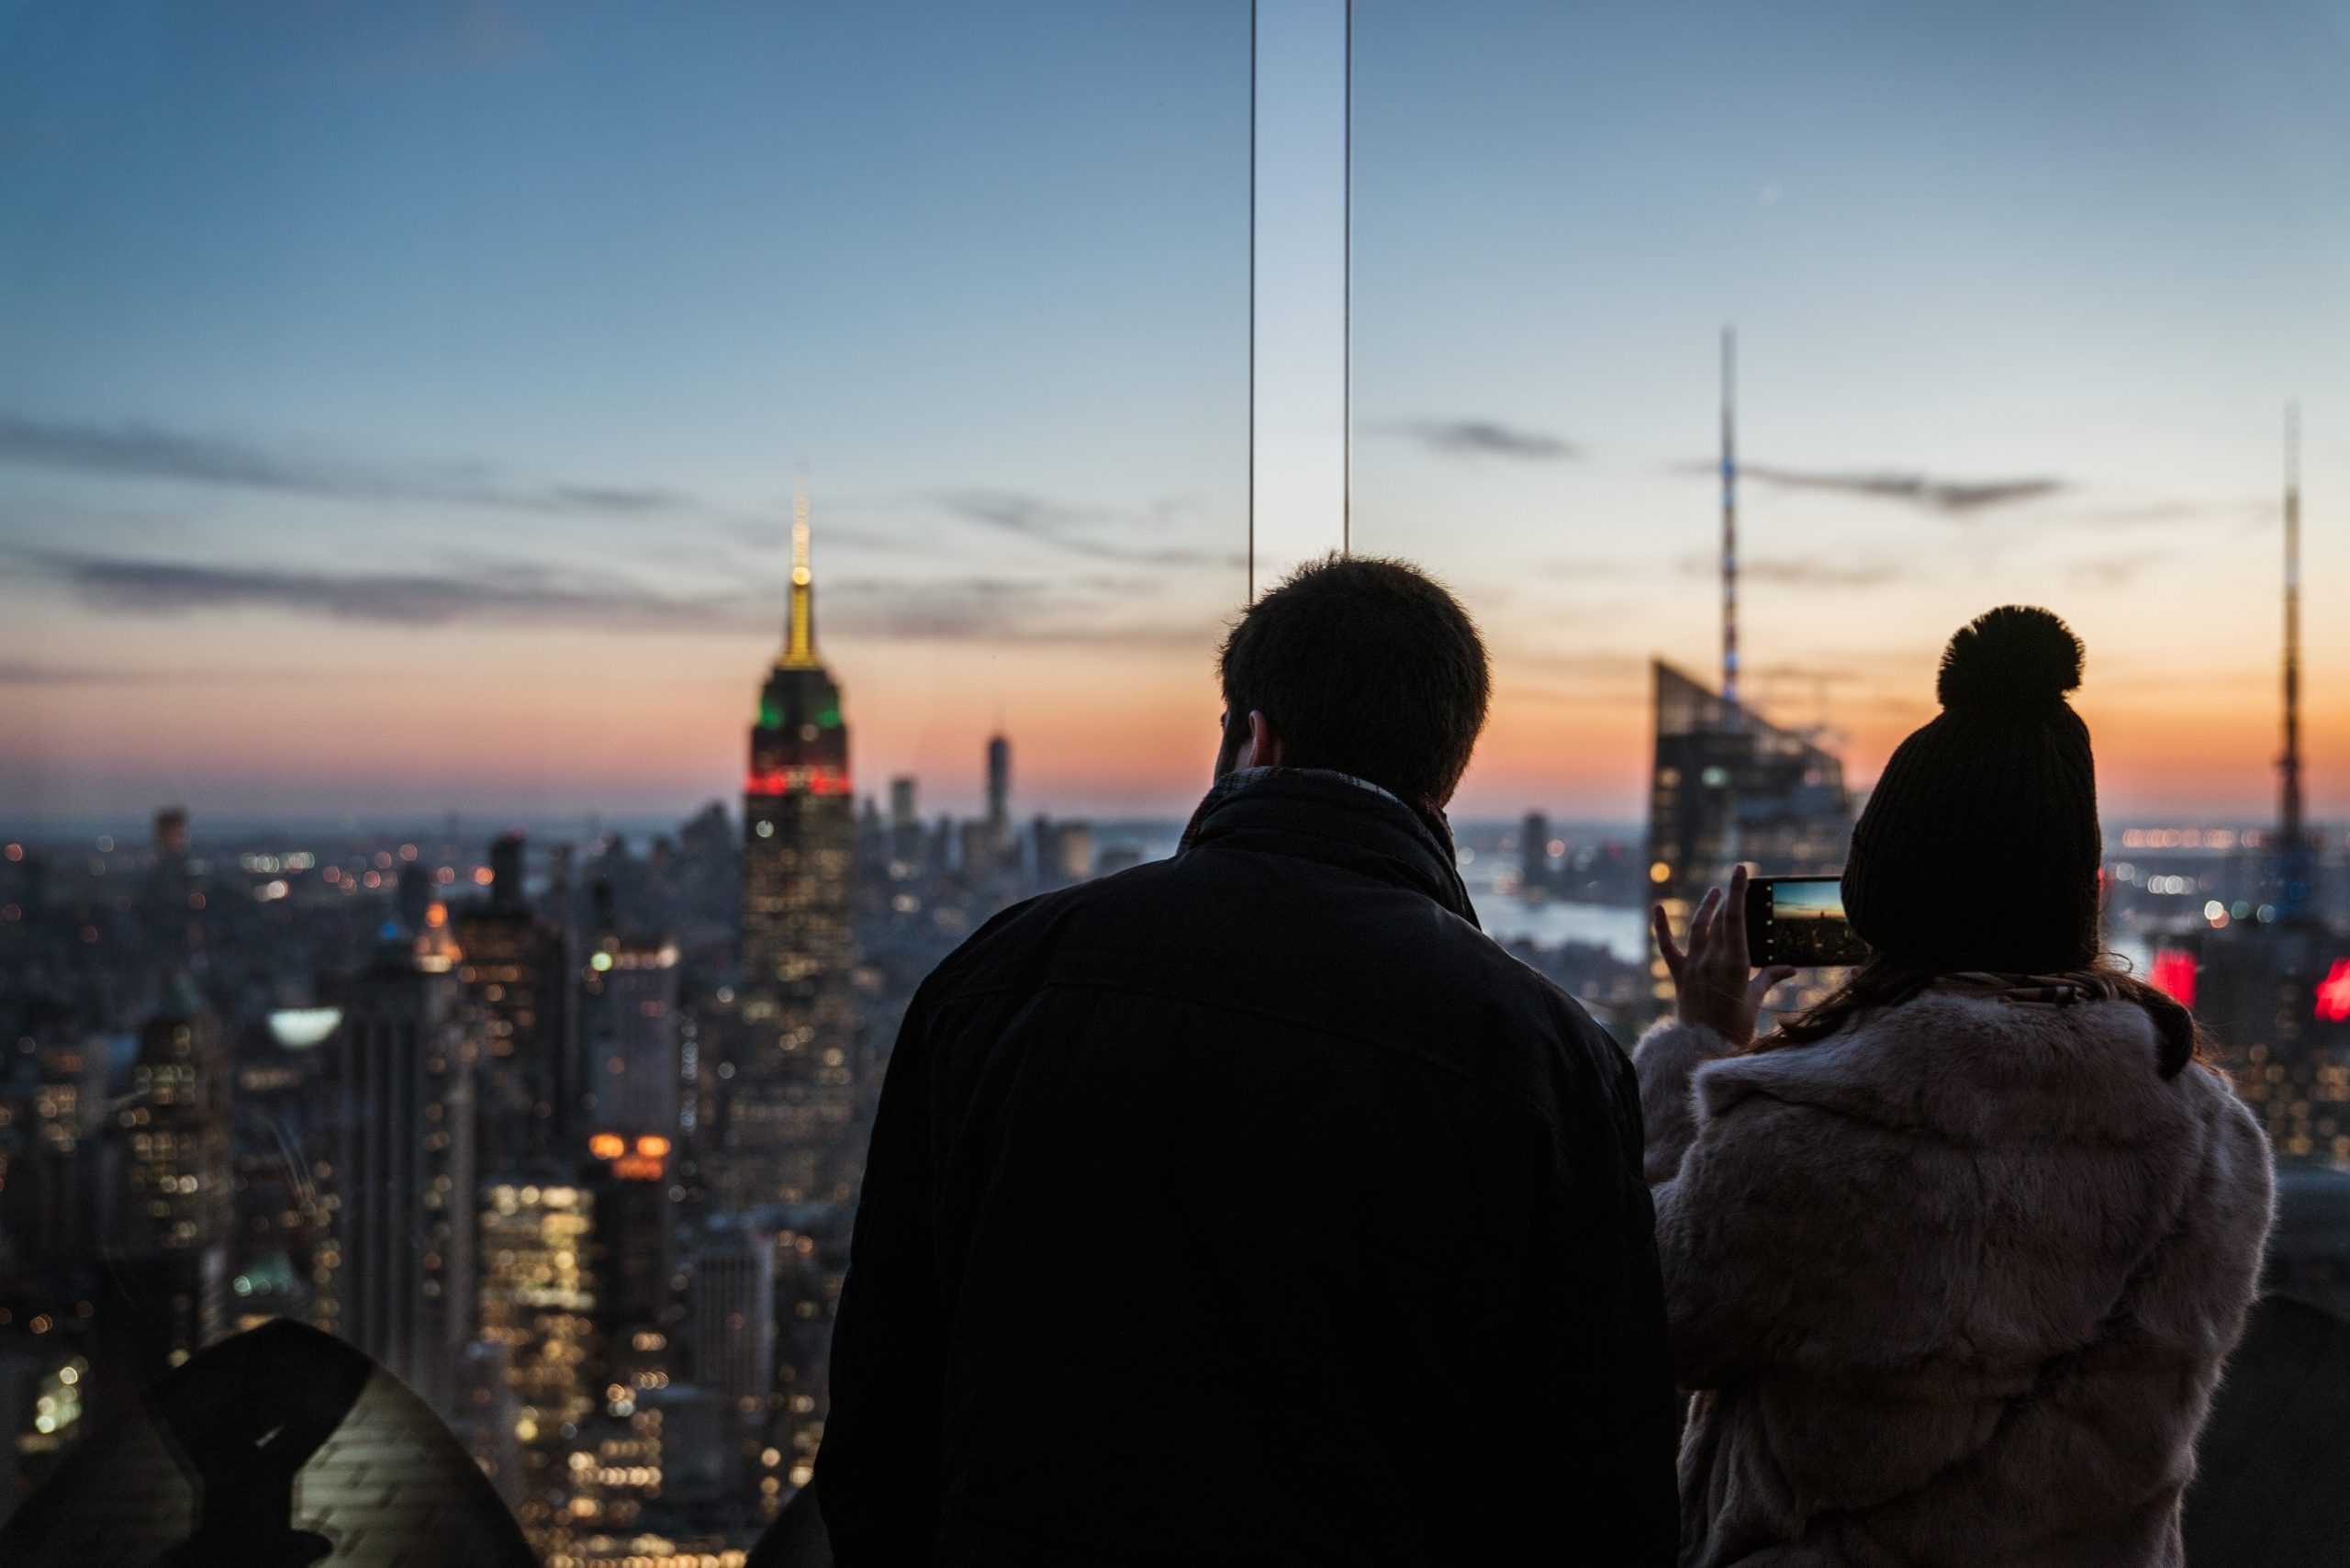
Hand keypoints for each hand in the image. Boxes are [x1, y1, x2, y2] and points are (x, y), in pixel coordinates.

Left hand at [1652, 865, 1797, 1047]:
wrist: (1706, 1050)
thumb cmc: (1736, 1028)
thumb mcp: (1755, 1001)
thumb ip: (1769, 978)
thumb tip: (1790, 967)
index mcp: (1735, 963)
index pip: (1736, 919)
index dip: (1738, 891)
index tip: (1741, 869)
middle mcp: (1711, 960)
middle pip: (1719, 920)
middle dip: (1728, 899)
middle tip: (1736, 883)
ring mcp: (1693, 966)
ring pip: (1698, 928)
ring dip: (1706, 908)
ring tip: (1715, 893)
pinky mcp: (1679, 976)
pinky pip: (1667, 947)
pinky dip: (1662, 927)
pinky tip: (1658, 907)